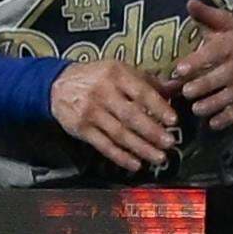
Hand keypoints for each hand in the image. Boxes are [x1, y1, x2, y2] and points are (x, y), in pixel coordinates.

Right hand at [50, 60, 178, 171]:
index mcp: (117, 75)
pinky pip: (104, 146)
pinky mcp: (81, 129)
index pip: (141, 92)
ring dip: (141, 148)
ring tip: (158, 157)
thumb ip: (147, 80)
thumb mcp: (120, 70)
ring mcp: (90, 113)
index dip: (158, 107)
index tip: (173, 120)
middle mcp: (103, 93)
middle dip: (152, 132)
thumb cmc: (97, 77)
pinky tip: (135, 164)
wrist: (57, 85)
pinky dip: (120, 157)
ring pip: (119, 134)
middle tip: (169, 143)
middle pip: (131, 116)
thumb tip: (176, 88)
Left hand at [172, 0, 232, 130]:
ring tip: (197, 110)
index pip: (217, 50)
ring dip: (216, 103)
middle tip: (186, 92)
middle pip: (227, 74)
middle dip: (206, 84)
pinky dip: (229, 117)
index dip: (199, 60)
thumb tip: (189, 3)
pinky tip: (213, 124)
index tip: (178, 69)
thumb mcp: (227, 25)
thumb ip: (207, 16)